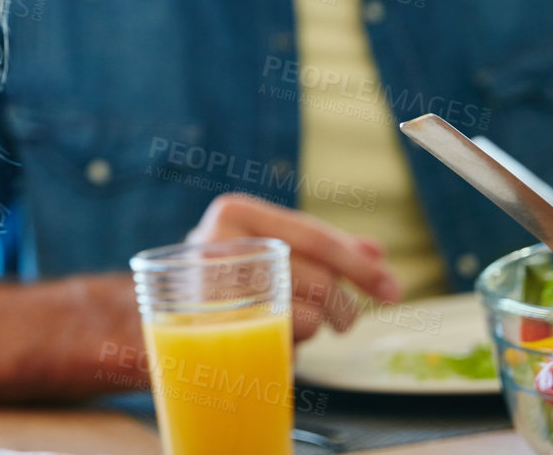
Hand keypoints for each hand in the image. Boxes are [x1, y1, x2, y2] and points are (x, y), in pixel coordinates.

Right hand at [185, 192, 401, 341]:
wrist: (159, 317)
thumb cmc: (225, 280)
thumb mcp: (270, 251)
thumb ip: (322, 248)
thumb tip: (377, 252)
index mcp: (235, 211)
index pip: (315, 236)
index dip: (361, 265)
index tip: (392, 289)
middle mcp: (220, 240)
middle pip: (317, 275)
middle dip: (345, 304)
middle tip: (347, 320)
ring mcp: (213, 284)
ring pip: (307, 308)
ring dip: (320, 325)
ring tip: (304, 324)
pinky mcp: (215, 325)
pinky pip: (286, 335)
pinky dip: (297, 341)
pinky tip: (283, 334)